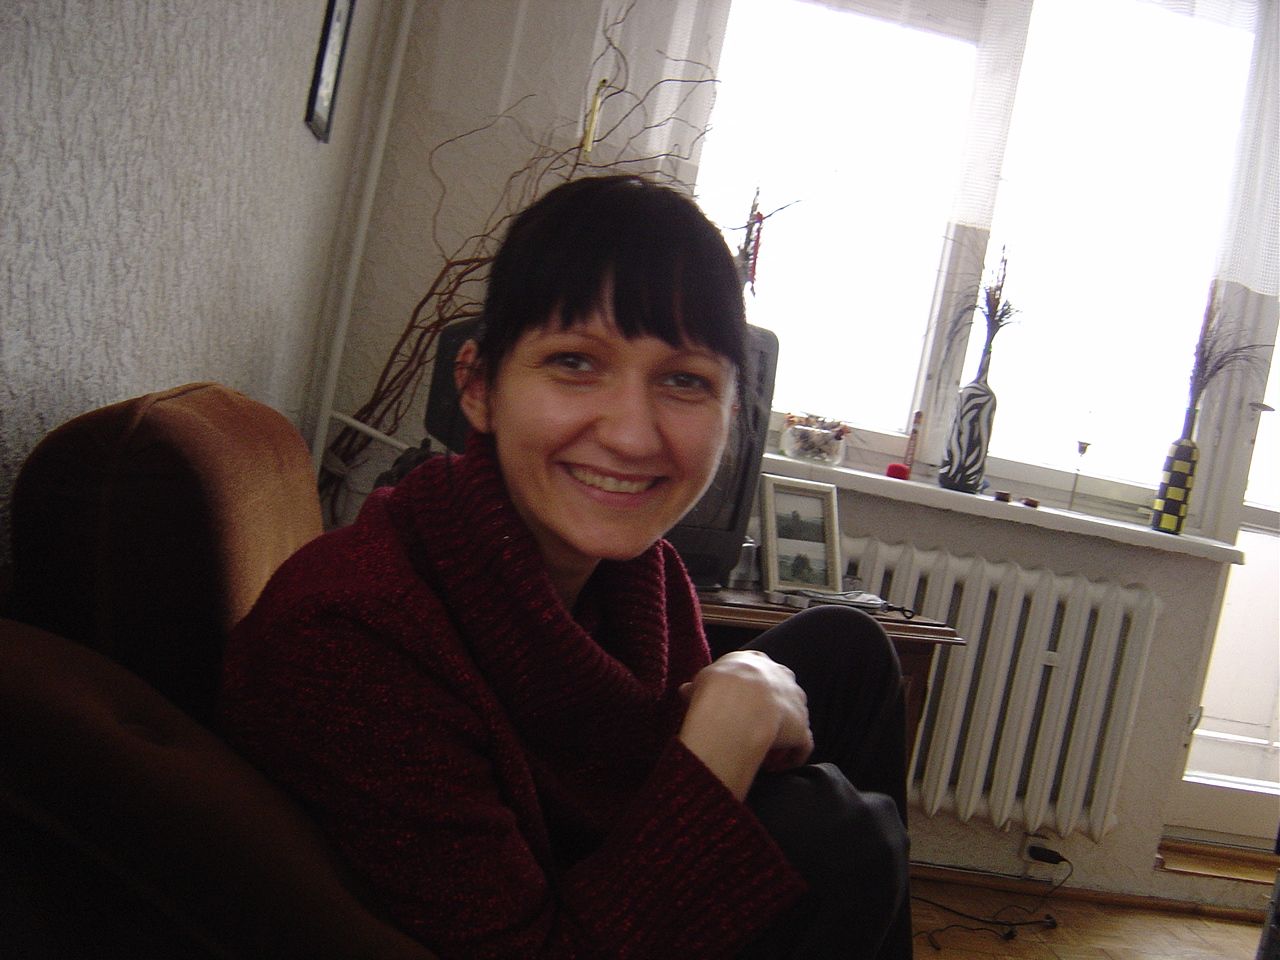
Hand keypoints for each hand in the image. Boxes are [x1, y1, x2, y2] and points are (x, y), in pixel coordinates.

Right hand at [678, 651, 812, 799]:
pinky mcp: (802, 727)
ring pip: (795, 718)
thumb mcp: (700, 680)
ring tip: (764, 751)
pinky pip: (801, 745)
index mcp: (757, 662)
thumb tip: (687, 691)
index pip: (759, 671)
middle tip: (752, 727)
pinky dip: (792, 757)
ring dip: (784, 734)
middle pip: (782, 691)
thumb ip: (698, 686)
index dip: (751, 690)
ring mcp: (796, 702)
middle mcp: (782, 677)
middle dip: (773, 708)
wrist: (736, 705)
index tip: (739, 704)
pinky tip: (776, 767)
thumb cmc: (715, 688)